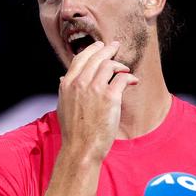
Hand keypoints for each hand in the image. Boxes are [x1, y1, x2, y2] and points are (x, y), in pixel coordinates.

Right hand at [56, 40, 138, 162]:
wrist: (80, 149)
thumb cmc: (73, 132)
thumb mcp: (62, 107)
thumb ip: (65, 91)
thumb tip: (63, 79)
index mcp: (67, 84)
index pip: (80, 59)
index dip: (91, 50)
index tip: (99, 46)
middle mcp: (80, 83)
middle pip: (96, 57)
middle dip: (107, 50)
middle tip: (115, 46)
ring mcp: (95, 89)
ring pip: (109, 64)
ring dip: (119, 64)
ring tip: (125, 68)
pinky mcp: (110, 97)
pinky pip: (122, 78)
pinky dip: (129, 77)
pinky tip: (133, 80)